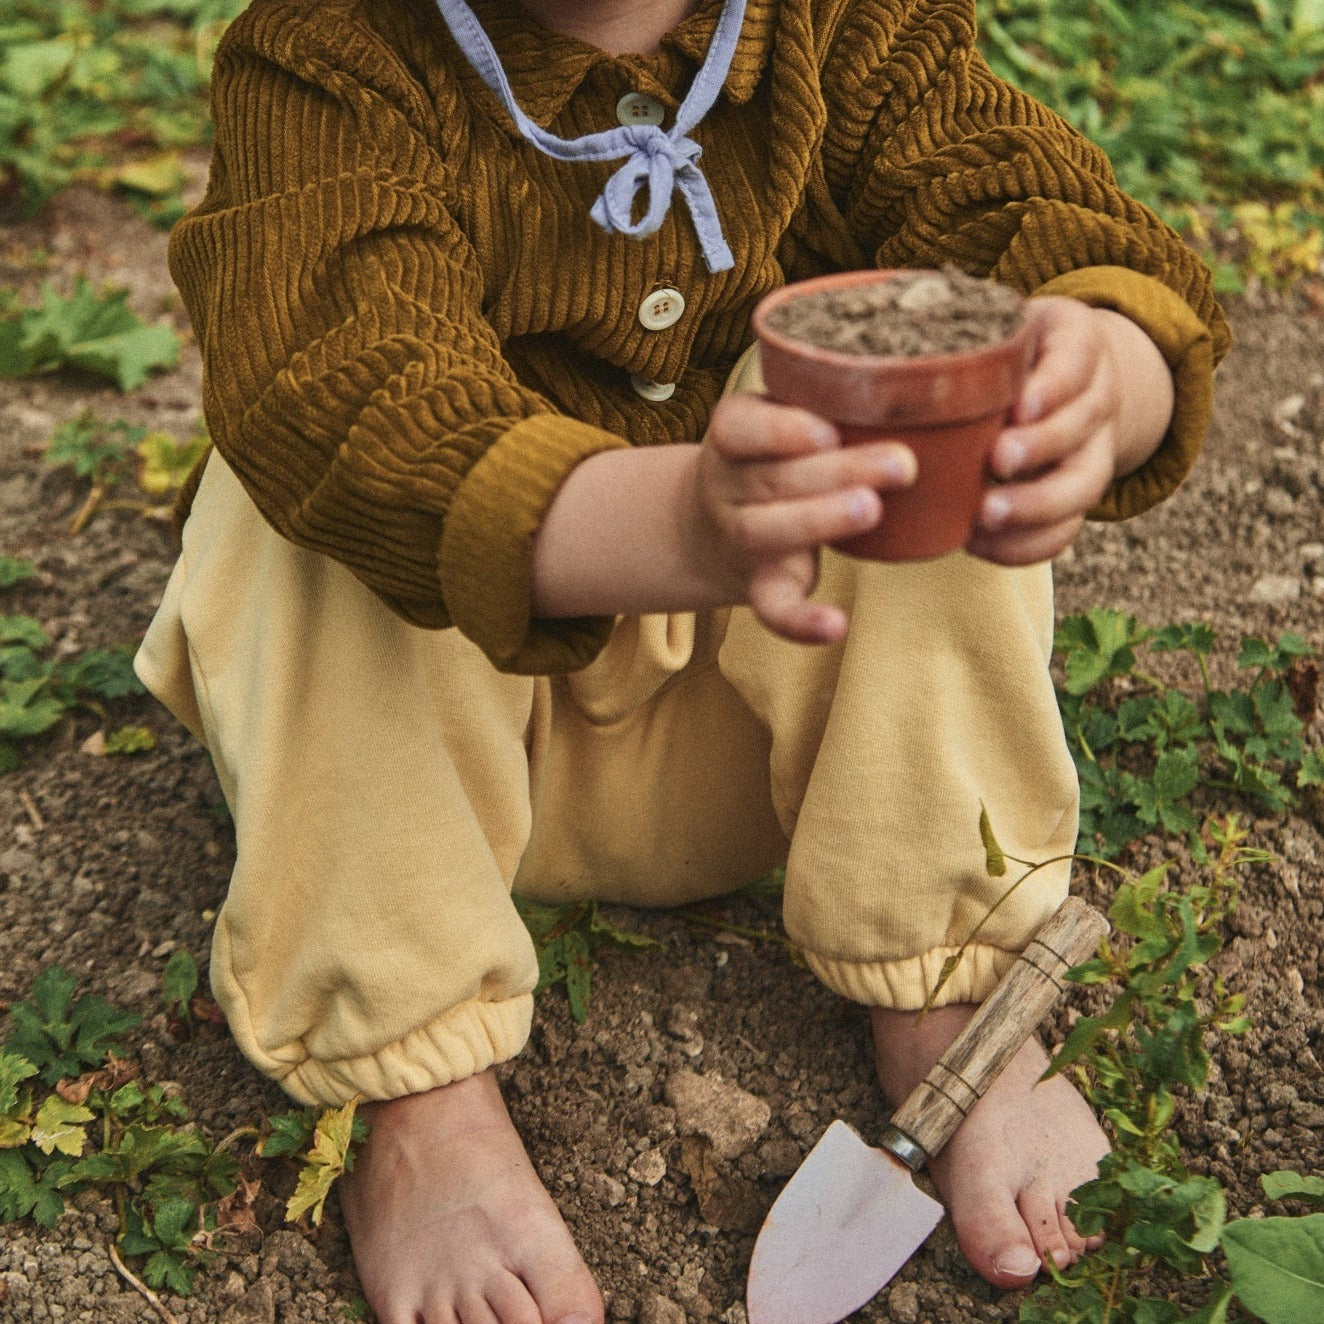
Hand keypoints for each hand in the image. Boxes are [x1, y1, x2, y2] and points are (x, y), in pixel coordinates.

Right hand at [694, 392, 916, 642]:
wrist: (712, 524)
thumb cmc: (775, 455)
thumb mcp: (781, 415)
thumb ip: (830, 396)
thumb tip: (932, 375)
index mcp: (733, 436)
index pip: (741, 428)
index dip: (782, 431)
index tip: (830, 430)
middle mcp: (728, 486)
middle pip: (771, 479)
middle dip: (836, 471)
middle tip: (901, 463)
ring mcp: (741, 538)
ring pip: (766, 532)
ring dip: (819, 521)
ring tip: (873, 509)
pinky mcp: (760, 585)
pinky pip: (772, 608)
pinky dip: (801, 622)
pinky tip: (836, 626)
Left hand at [967, 297, 1169, 565]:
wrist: (1057, 378)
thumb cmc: (1004, 348)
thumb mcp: (994, 323)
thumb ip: (960, 334)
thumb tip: (886, 358)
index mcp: (1078, 344)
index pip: (1075, 362)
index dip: (1053, 387)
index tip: (1019, 406)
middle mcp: (1096, 399)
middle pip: (1082, 428)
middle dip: (1041, 447)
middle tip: (996, 462)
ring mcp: (1093, 452)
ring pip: (1083, 487)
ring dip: (1035, 506)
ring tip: (985, 516)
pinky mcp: (1075, 498)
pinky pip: (1064, 530)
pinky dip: (1024, 544)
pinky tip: (979, 543)